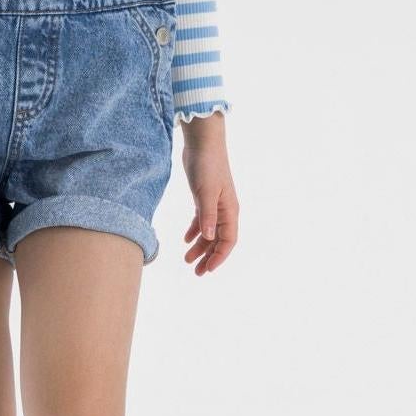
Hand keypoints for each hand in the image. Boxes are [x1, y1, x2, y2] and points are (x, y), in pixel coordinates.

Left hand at [180, 110, 237, 274]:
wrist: (203, 144)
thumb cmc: (207, 166)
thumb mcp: (206, 192)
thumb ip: (207, 215)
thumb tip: (208, 238)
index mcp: (230, 211)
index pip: (228, 241)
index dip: (219, 257)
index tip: (206, 269)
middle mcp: (225, 210)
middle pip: (218, 240)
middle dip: (208, 257)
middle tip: (196, 272)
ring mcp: (215, 204)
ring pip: (209, 232)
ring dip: (200, 247)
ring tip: (187, 259)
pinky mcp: (204, 198)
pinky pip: (202, 220)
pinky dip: (194, 231)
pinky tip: (185, 239)